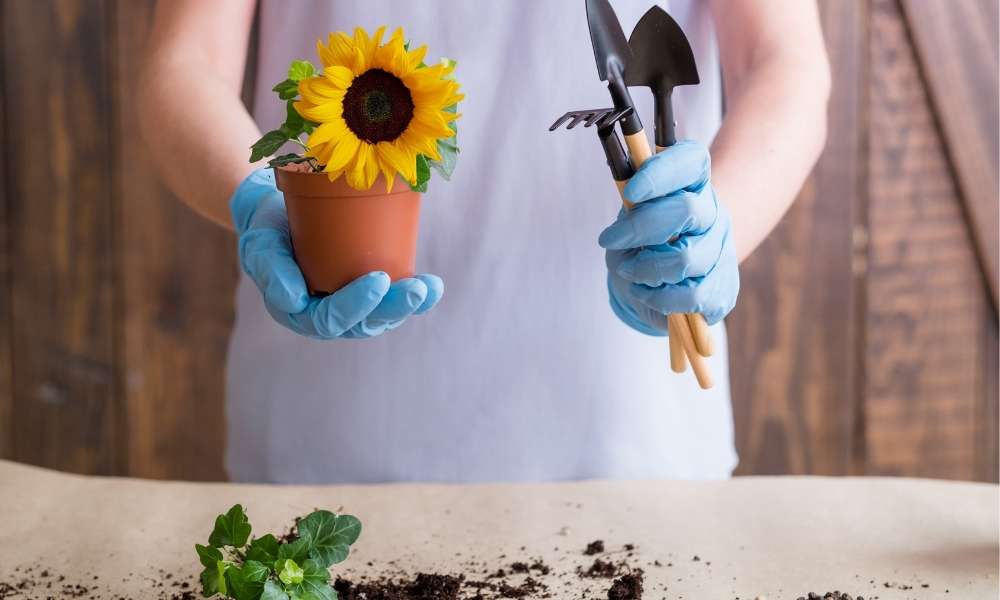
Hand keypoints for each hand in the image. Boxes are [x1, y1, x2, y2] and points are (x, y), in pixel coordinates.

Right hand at [230, 169, 442, 338]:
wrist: (278, 212)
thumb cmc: (268, 228)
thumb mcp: (260, 244)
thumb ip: (271, 270)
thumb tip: (295, 300)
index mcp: (299, 313)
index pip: (330, 318)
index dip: (356, 304)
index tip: (378, 279)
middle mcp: (326, 316)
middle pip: (364, 323)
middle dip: (393, 307)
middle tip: (418, 289)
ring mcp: (349, 305)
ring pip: (382, 316)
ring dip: (408, 305)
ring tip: (430, 287)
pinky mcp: (366, 291)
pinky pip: (391, 300)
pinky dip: (414, 296)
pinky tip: (433, 286)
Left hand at [599, 141, 738, 335]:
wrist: (655, 289)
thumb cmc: (638, 246)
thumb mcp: (626, 223)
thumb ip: (630, 214)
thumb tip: (629, 214)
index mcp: (691, 183)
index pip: (690, 161)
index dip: (661, 173)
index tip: (630, 192)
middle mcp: (713, 211)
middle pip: (686, 209)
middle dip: (641, 227)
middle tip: (610, 240)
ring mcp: (723, 249)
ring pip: (688, 258)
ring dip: (647, 270)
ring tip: (630, 273)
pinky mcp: (724, 287)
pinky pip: (693, 295)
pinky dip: (661, 299)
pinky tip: (647, 294)